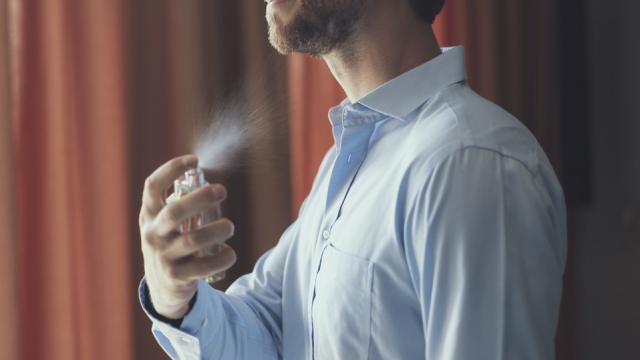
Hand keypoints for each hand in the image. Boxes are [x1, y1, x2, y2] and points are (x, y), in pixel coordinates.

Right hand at [139, 155, 236, 318]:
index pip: (152, 187)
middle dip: (200, 198)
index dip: (171, 169)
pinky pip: (204, 266)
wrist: (163, 287)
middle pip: (174, 212)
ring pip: (193, 240)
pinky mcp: (177, 277)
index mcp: (149, 215)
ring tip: (229, 226)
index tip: (194, 160)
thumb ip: (179, 202)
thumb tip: (202, 178)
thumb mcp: (166, 223)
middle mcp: (152, 234)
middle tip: (222, 190)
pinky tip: (229, 252)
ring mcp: (163, 257)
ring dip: (217, 230)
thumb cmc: (171, 244)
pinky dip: (222, 257)